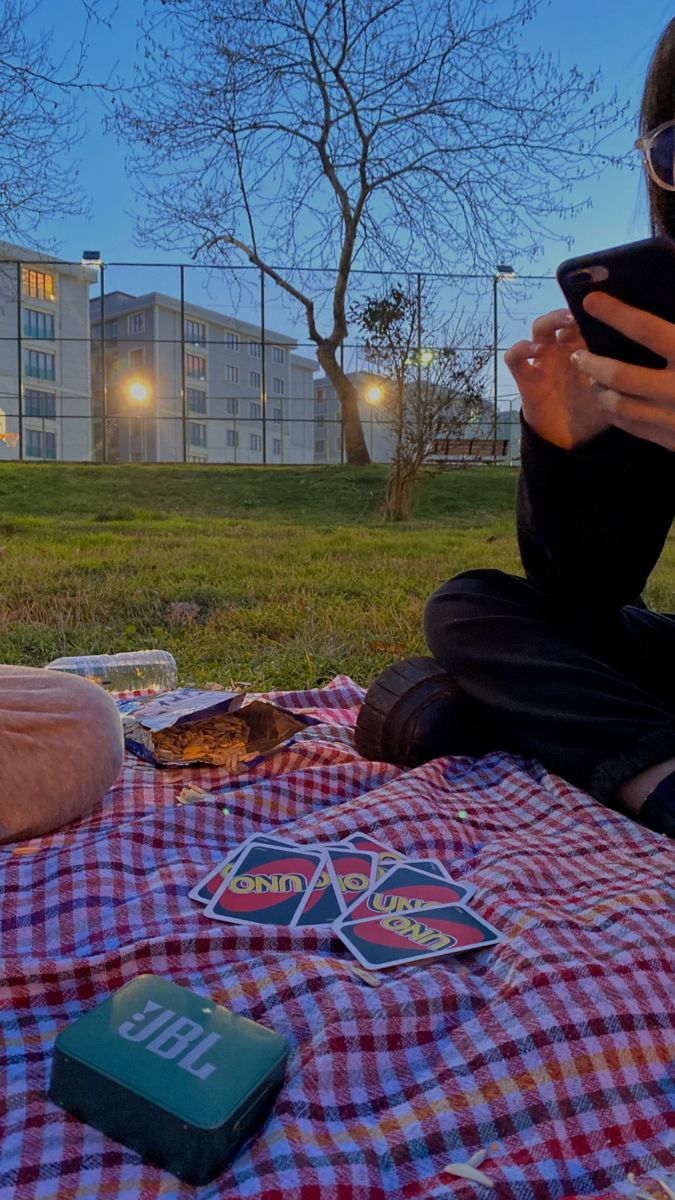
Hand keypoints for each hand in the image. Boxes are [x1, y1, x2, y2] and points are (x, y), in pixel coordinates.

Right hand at [505, 308, 610, 448]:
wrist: (569, 440)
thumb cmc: (593, 412)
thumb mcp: (612, 390)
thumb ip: (617, 372)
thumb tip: (633, 353)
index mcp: (584, 349)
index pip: (584, 320)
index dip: (591, 313)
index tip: (601, 312)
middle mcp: (563, 349)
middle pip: (561, 318)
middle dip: (570, 312)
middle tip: (580, 315)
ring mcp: (542, 361)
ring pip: (539, 328)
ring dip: (549, 322)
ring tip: (562, 326)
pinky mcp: (526, 378)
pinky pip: (513, 358)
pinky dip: (520, 349)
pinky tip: (534, 351)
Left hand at [570, 292, 674, 450]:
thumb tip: (667, 285)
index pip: (646, 330)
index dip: (616, 314)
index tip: (591, 301)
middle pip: (620, 375)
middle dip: (593, 363)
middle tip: (579, 354)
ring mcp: (673, 420)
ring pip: (620, 406)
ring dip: (600, 391)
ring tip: (592, 379)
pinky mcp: (671, 441)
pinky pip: (632, 428)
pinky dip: (616, 414)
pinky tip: (611, 403)